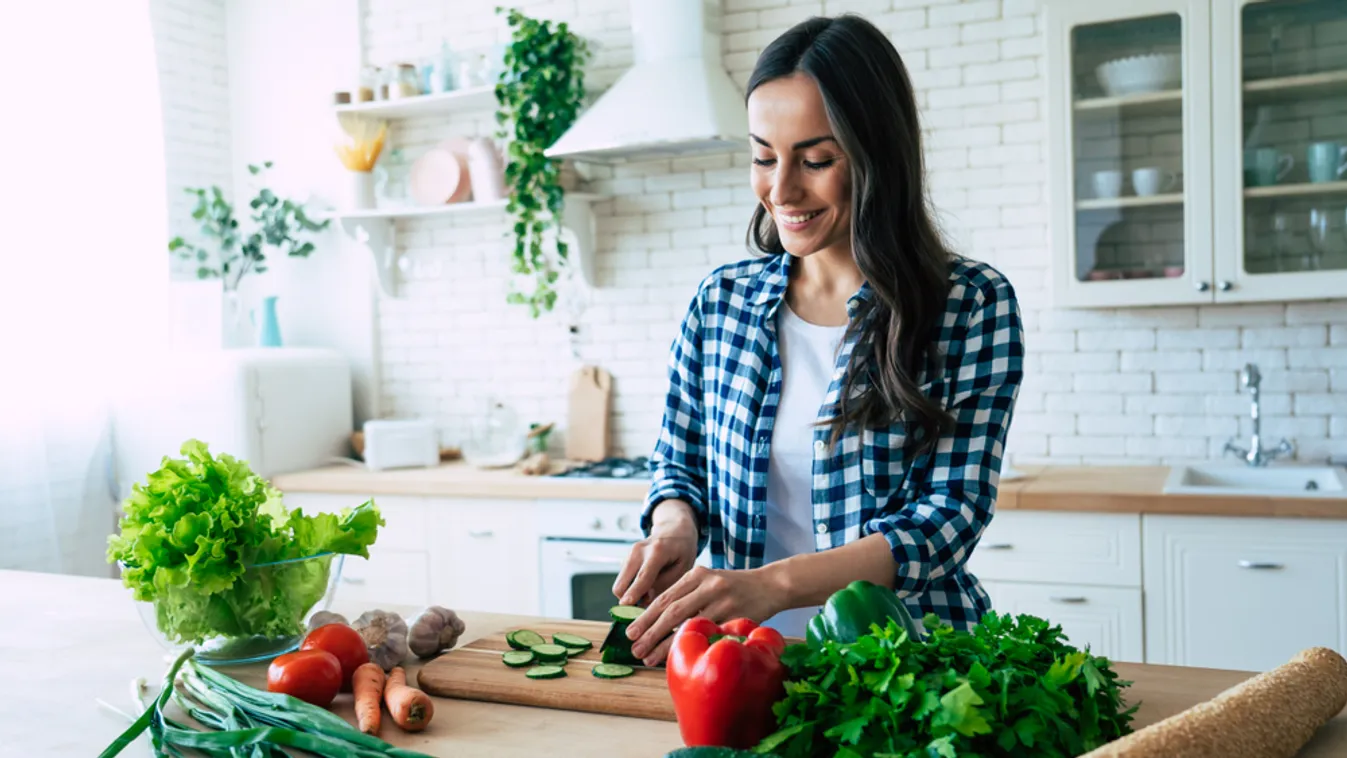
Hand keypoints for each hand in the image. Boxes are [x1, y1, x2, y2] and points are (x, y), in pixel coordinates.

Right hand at [612, 501, 699, 606]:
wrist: (673, 530)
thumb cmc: (681, 550)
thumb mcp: (684, 568)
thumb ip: (667, 585)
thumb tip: (646, 603)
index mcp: (658, 551)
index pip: (643, 576)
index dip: (634, 593)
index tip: (626, 606)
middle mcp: (639, 550)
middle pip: (622, 583)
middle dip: (628, 601)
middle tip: (644, 609)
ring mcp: (629, 553)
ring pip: (620, 584)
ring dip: (630, 595)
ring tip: (650, 595)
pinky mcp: (626, 559)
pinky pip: (624, 581)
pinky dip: (632, 588)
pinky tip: (647, 586)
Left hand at [624, 565, 785, 665]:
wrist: (772, 585)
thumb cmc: (736, 587)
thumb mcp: (710, 581)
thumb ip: (687, 594)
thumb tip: (656, 620)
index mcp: (697, 574)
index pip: (665, 597)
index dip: (645, 616)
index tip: (631, 632)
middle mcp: (707, 584)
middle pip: (671, 610)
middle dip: (649, 631)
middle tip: (634, 647)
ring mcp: (722, 600)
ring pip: (687, 624)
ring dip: (665, 644)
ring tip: (648, 657)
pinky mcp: (736, 616)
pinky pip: (709, 634)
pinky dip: (693, 646)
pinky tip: (682, 656)